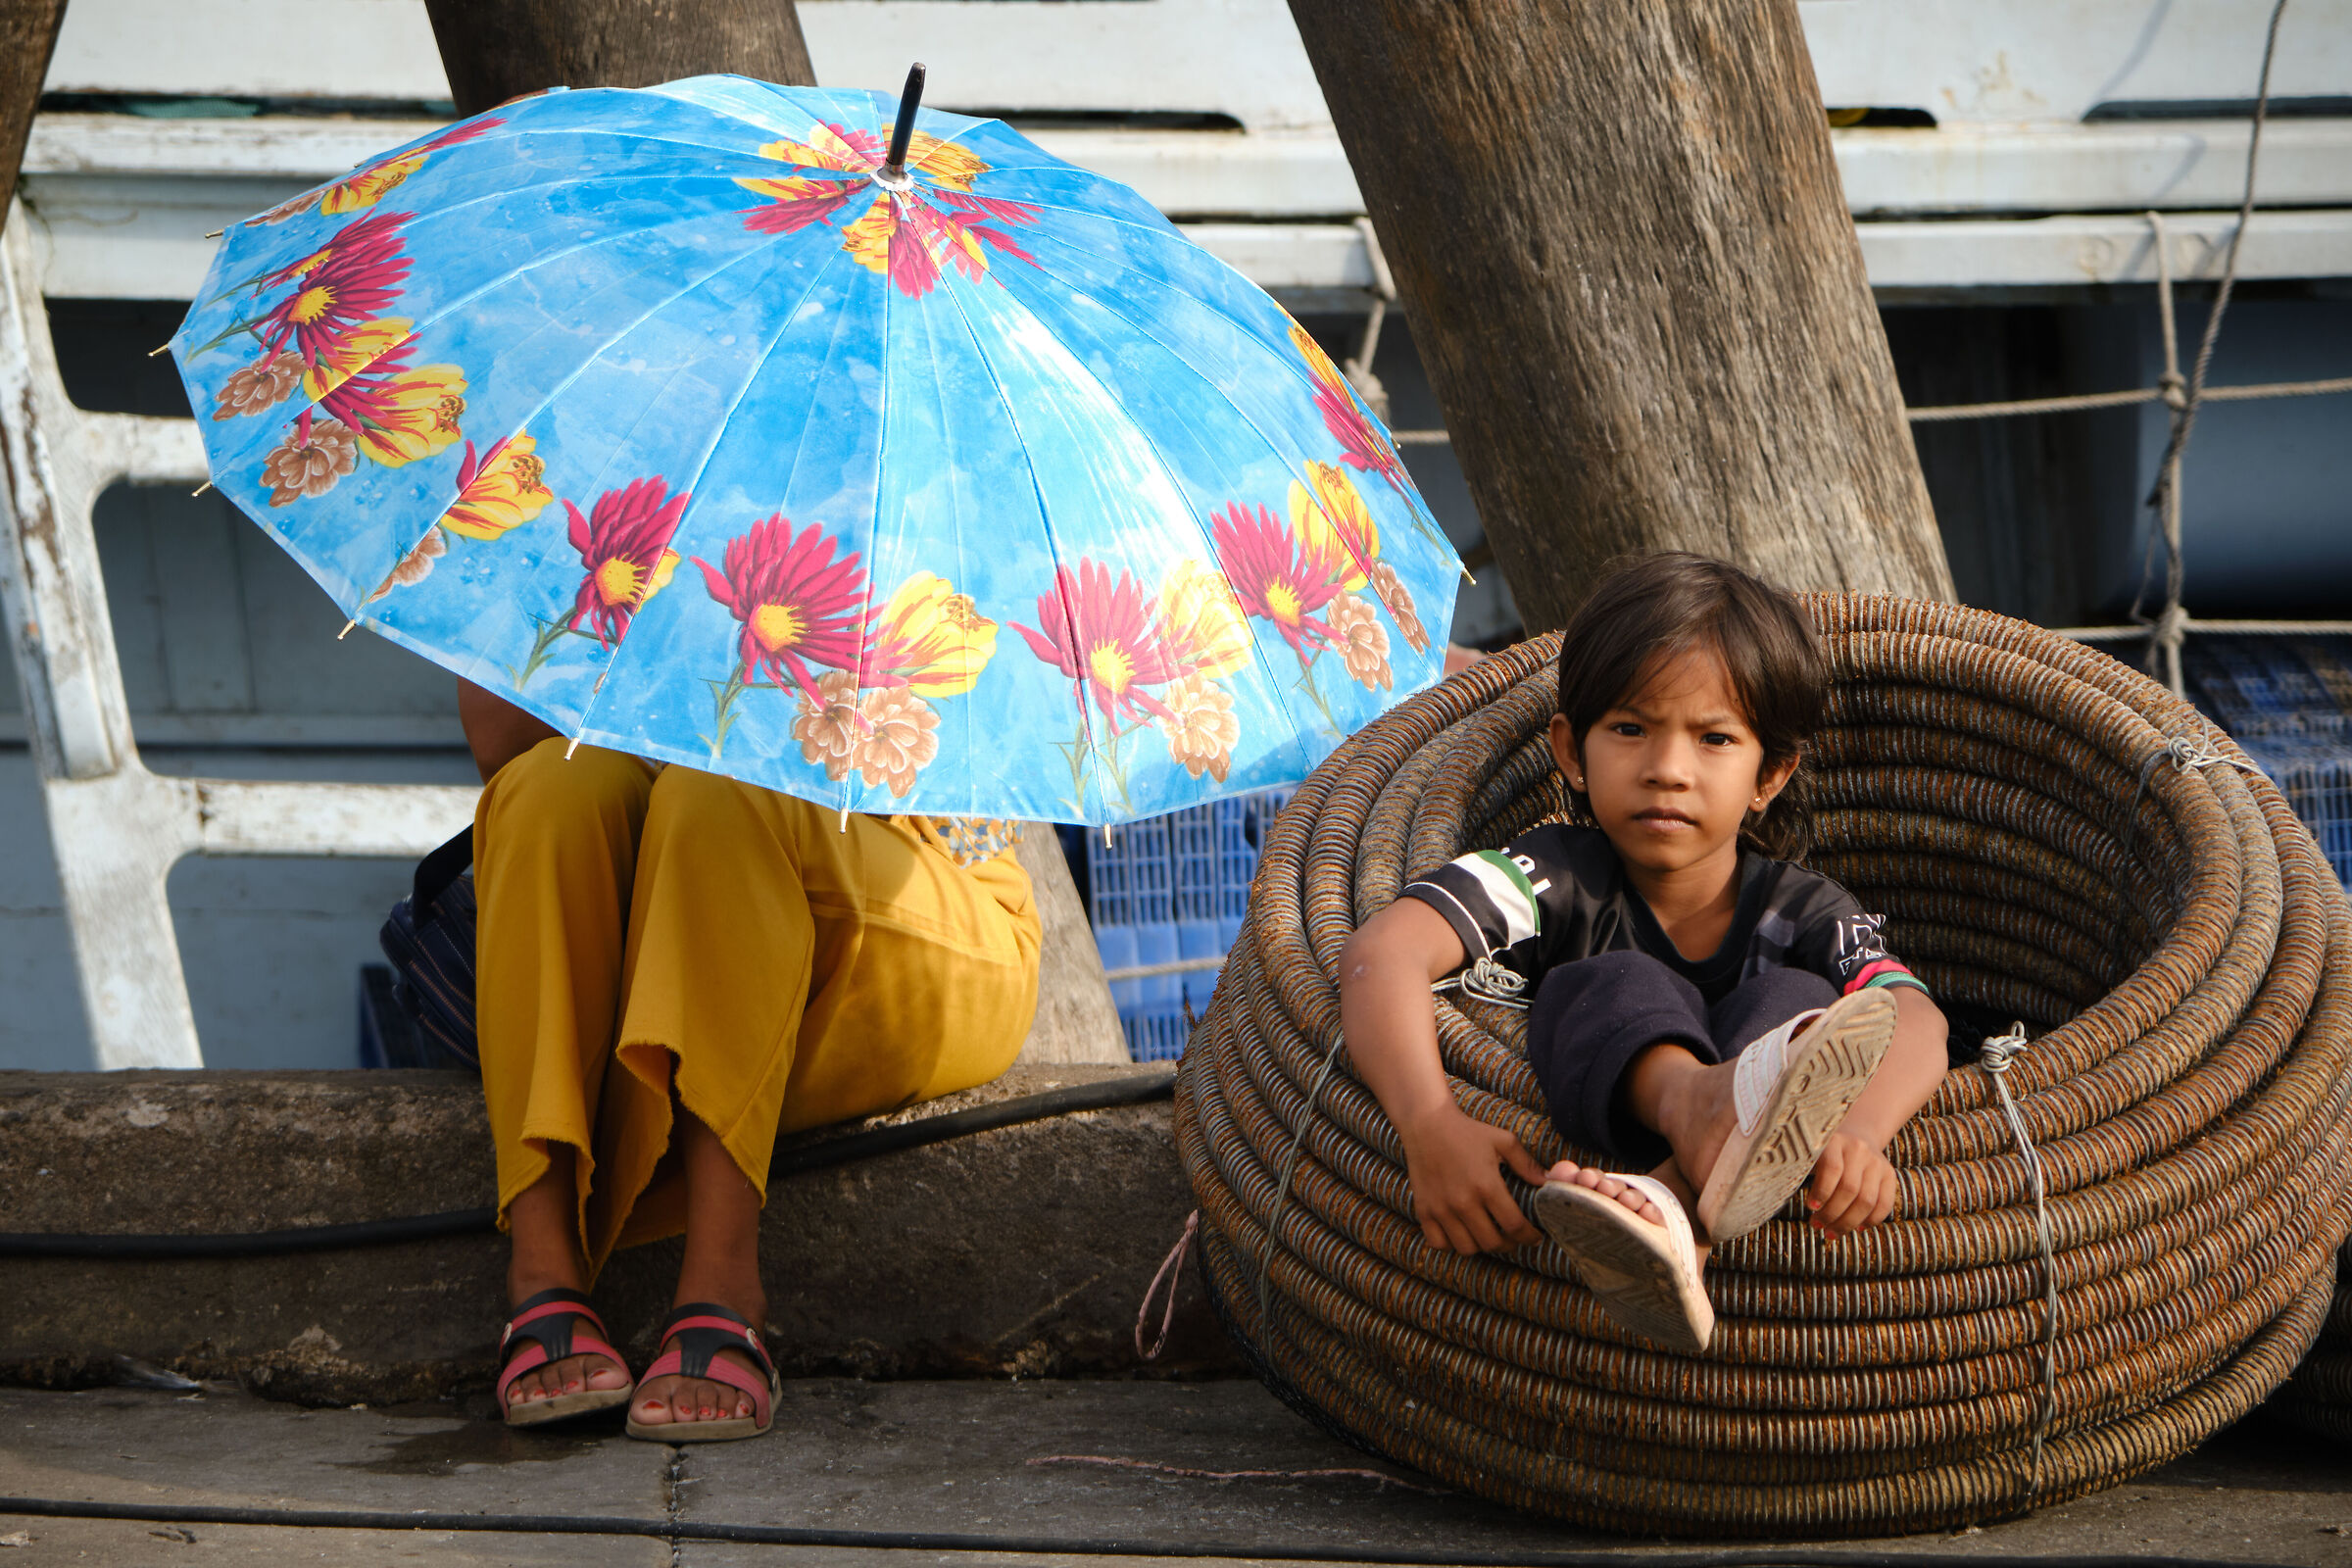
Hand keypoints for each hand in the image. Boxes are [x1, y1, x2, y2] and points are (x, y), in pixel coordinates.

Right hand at [1398, 1105, 1548, 1254]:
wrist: (1427, 1124)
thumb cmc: (1467, 1132)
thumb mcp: (1502, 1141)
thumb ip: (1527, 1164)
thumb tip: (1548, 1183)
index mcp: (1486, 1185)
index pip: (1514, 1226)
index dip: (1529, 1237)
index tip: (1535, 1237)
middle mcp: (1463, 1201)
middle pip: (1492, 1243)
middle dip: (1508, 1244)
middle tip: (1513, 1238)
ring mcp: (1441, 1209)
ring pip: (1467, 1248)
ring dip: (1481, 1246)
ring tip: (1488, 1235)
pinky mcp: (1424, 1210)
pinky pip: (1439, 1243)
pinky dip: (1452, 1244)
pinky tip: (1461, 1233)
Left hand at [1805, 1132, 1898, 1240]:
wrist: (1856, 1135)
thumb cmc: (1823, 1152)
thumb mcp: (1810, 1153)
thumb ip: (1800, 1170)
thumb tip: (1784, 1194)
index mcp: (1834, 1141)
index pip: (1832, 1169)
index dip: (1822, 1192)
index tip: (1810, 1208)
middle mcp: (1858, 1149)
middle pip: (1850, 1189)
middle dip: (1832, 1214)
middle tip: (1817, 1225)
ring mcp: (1876, 1162)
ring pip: (1867, 1200)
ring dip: (1848, 1223)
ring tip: (1831, 1233)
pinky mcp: (1889, 1174)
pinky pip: (1884, 1204)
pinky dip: (1871, 1221)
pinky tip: (1856, 1228)